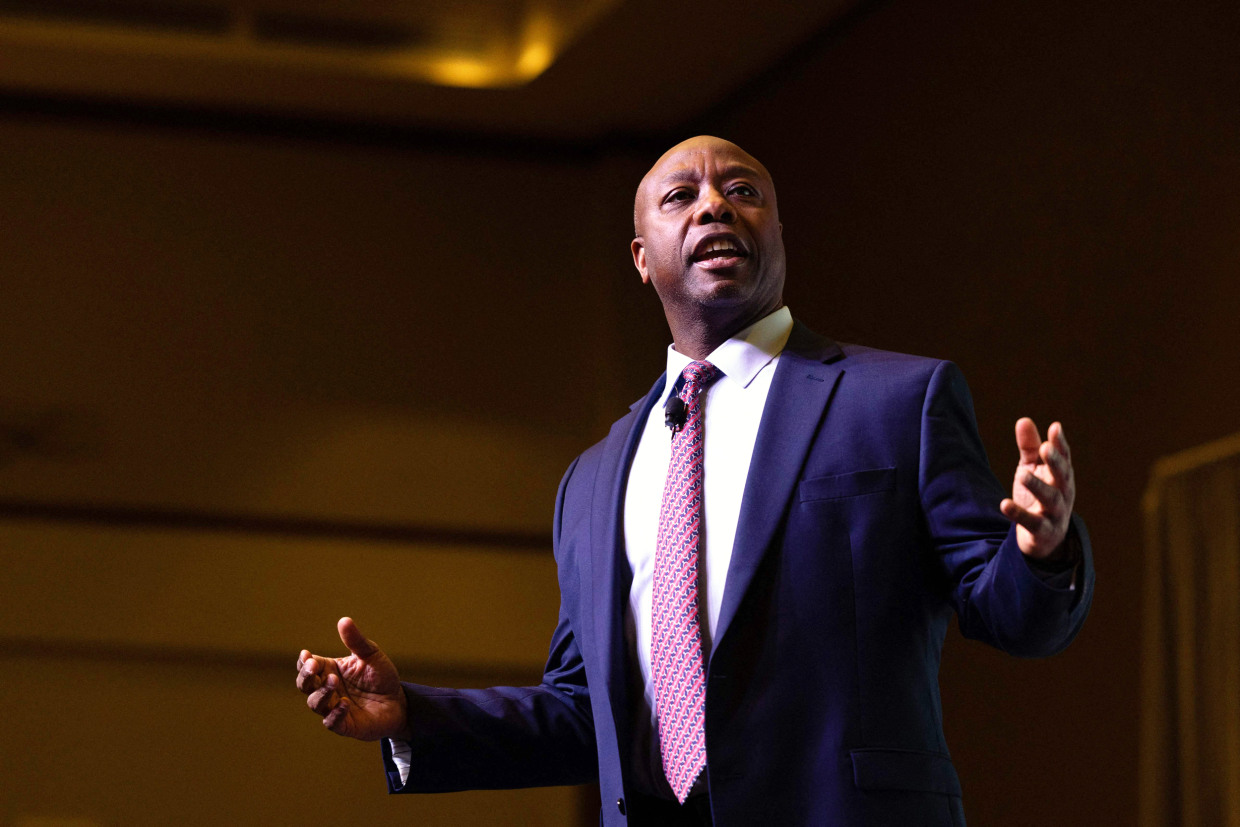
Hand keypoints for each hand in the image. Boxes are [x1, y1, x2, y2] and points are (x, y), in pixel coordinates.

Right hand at [296, 617, 407, 740]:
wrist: (398, 702)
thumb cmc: (381, 677)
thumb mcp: (371, 655)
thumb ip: (356, 641)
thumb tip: (344, 620)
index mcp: (329, 670)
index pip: (308, 666)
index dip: (304, 662)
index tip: (307, 655)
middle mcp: (327, 689)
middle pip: (304, 685)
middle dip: (305, 676)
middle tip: (313, 667)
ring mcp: (332, 707)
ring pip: (314, 703)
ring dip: (321, 692)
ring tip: (334, 681)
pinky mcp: (343, 725)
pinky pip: (331, 722)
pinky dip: (335, 713)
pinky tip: (344, 704)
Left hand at [1000, 418, 1075, 559]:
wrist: (1044, 540)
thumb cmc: (1038, 497)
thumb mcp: (1032, 470)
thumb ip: (1029, 448)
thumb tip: (1024, 420)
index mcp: (1062, 477)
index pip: (1064, 458)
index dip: (1060, 443)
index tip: (1055, 428)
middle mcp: (1063, 494)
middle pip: (1062, 476)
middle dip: (1055, 462)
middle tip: (1045, 448)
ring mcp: (1055, 513)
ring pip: (1050, 499)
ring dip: (1037, 485)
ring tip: (1022, 473)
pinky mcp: (1042, 532)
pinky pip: (1032, 523)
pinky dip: (1019, 514)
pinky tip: (1004, 504)